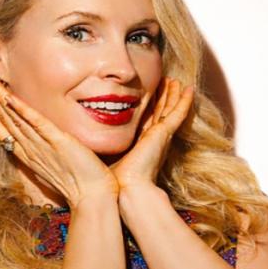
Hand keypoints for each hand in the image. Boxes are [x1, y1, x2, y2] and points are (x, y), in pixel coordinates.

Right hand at [0, 75, 119, 208]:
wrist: (93, 198)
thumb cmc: (81, 186)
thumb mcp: (58, 168)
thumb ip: (48, 155)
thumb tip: (48, 145)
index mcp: (30, 157)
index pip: (3, 133)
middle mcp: (31, 151)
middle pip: (6, 122)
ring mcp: (43, 146)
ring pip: (16, 119)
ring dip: (1, 99)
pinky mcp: (58, 142)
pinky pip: (37, 123)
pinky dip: (22, 110)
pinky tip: (11, 97)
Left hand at [109, 77, 194, 191]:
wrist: (128, 188)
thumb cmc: (115, 179)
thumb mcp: (106, 155)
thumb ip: (99, 145)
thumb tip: (78, 138)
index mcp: (141, 143)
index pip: (147, 119)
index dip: (150, 105)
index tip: (149, 92)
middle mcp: (153, 138)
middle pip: (161, 111)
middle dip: (163, 96)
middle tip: (167, 82)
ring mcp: (161, 135)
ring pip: (170, 109)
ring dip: (173, 94)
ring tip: (176, 81)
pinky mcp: (165, 133)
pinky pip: (178, 113)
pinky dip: (184, 101)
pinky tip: (189, 89)